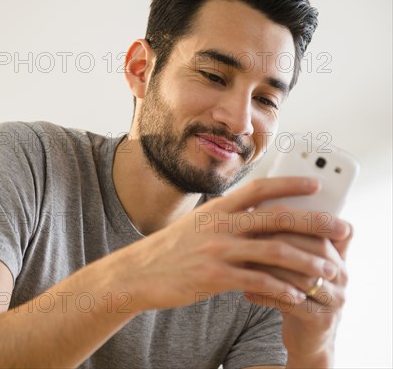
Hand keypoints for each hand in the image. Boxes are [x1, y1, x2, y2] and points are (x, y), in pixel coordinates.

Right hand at [120, 177, 347, 311]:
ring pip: (274, 251)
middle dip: (314, 222)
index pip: (260, 189)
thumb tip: (252, 214)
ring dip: (307, 261)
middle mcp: (220, 225)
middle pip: (276, 218)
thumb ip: (224, 218)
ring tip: (328, 269)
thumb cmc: (169, 249)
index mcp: (217, 208)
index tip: (314, 186)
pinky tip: (296, 294)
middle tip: (340, 227)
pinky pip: (258, 282)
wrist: (139, 272)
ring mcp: (217, 250)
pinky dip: (282, 288)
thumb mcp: (196, 224)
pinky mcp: (214, 277)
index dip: (290, 185)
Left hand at [245, 224, 352, 362]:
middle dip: (282, 240)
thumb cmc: (294, 291)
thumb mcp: (296, 263)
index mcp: (336, 254)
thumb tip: (255, 205)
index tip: (266, 213)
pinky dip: (267, 295)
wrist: (306, 336)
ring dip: (272, 268)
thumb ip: (286, 238)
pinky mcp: (321, 320)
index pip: (327, 228)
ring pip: (304, 276)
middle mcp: (341, 274)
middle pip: (317, 248)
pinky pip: (292, 303)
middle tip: (251, 236)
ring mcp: (335, 298)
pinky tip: (246, 292)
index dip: (300, 219)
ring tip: (245, 263)